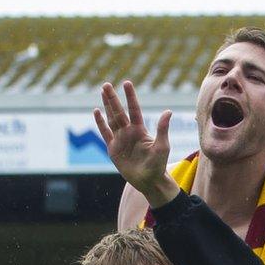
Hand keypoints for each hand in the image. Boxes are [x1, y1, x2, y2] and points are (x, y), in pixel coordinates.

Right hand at [93, 81, 175, 203]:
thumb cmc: (158, 164)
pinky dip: (100, 123)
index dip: (130, 97)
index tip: (126, 83)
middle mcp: (129, 132)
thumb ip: (162, 129)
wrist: (149, 181)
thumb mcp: (162, 146)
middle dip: (112, 98)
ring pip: (111, 119)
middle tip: (106, 84)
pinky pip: (105, 133)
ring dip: (106, 106)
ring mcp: (120, 139)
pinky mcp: (112, 148)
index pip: (134, 110)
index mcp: (140, 130)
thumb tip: (168, 111)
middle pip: (119, 112)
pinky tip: (96, 111)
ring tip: (102, 92)